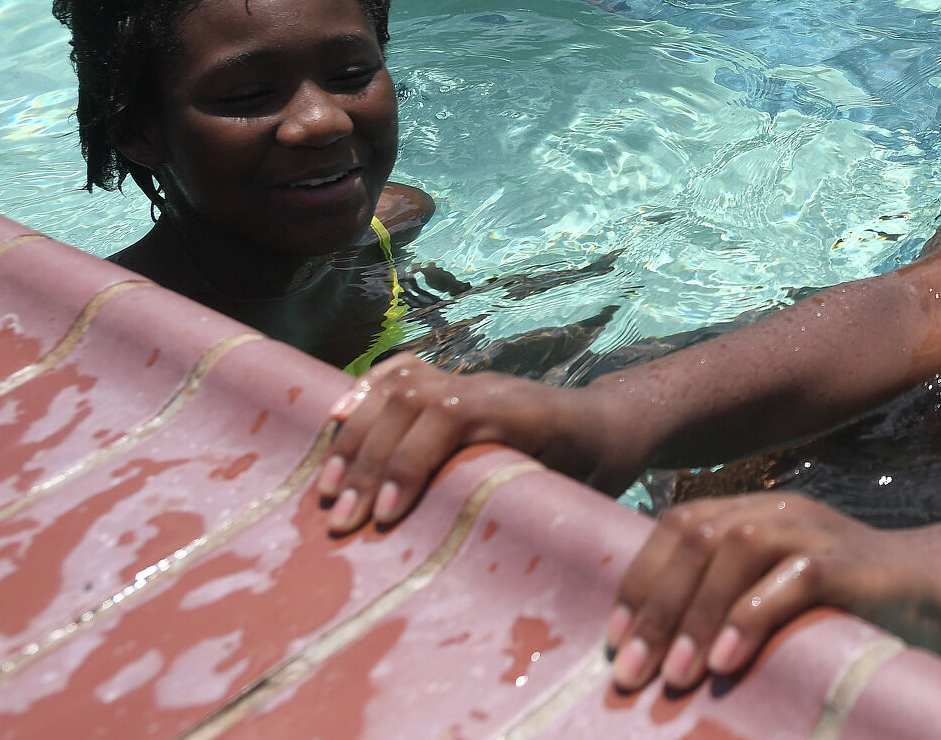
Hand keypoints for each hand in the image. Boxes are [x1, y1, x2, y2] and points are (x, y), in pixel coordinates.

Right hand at [319, 353, 622, 533]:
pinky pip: (403, 371)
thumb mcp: (577, 494)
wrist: (612, 423)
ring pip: (400, 385)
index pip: (451, 416)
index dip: (410, 461)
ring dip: (356, 434)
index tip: (382, 515)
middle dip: (368, 459)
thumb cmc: (597, 470)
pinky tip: (334, 421)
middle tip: (341, 517)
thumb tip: (489, 568)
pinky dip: (364, 391)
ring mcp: (471, 378)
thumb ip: (535, 513)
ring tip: (327, 485)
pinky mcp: (456, 381)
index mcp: (524, 412)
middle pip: (413, 400)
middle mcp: (491, 386)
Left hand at [602, 493, 940, 692]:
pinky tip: (727, 662)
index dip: (638, 582)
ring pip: (735, 549)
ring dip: (695, 615)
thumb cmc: (849, 608)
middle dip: (654, 608)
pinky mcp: (850, 563)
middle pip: (694, 536)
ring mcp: (816, 531)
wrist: (940, 590)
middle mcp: (780, 512)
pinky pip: (793, 578)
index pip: (677, 527)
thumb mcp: (778, 598)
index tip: (612, 640)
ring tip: (674, 676)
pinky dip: (751, 617)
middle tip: (628, 673)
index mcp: (755, 514)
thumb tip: (653, 656)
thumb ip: (728, 604)